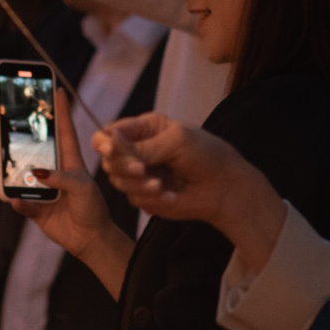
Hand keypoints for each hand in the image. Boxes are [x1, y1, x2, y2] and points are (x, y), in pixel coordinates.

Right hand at [0, 89, 116, 255]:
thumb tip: (37, 173)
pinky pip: (21, 201)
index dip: (61, 111)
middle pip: (33, 151)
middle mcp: (54, 172)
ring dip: (6, 170)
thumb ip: (61, 178)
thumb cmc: (93, 208)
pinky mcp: (36, 207)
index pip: (65, 131)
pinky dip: (17, 200)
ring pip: (20, 175)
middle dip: (19, 139)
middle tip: (2, 127)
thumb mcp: (82, 188)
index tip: (58, 89)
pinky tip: (14, 199)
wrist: (90, 239)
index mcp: (70, 161)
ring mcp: (43, 189)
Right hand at [95, 114, 285, 260]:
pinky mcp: (146, 197)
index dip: (104, 142)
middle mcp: (137, 152)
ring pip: (118, 182)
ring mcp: (140, 176)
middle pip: (108, 160)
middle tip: (141, 170)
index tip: (109, 149)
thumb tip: (111, 144)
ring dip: (138, 185)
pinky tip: (171, 195)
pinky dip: (152, 198)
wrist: (225, 188)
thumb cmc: (206, 154)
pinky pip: (135, 199)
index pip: (109, 134)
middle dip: (123, 166)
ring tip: (160, 186)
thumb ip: (143, 146)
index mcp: (143, 130)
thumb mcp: (176, 141)